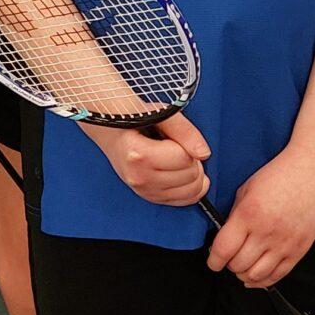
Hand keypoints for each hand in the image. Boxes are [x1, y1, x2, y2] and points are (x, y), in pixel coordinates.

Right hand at [83, 113, 209, 207]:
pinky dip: (191, 188)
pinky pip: (184, 201)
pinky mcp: (149, 197)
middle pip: (190, 176)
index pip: (184, 158)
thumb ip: (185, 131)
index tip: (174, 136)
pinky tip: (183, 173)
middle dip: (192, 159)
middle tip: (177, 146)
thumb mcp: (160, 113)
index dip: (187, 144)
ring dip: (193, 173)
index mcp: (139, 155)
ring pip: (191, 190)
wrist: (111, 131)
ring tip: (177, 158)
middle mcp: (139, 178)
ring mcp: (143, 191)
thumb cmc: (133, 118)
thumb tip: (204, 153)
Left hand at [207, 143, 314, 287]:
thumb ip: (235, 215)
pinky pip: (278, 276)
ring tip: (243, 266)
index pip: (223, 250)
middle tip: (229, 258)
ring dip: (245, 275)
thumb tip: (226, 236)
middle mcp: (266, 232)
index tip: (213, 261)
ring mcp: (284, 243)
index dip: (213, 261)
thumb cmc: (281, 175)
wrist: (313, 170)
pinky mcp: (299, 249)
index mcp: (248, 215)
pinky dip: (263, 280)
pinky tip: (257, 275)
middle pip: (238, 265)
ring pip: (256, 275)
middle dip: (228, 265)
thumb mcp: (247, 189)